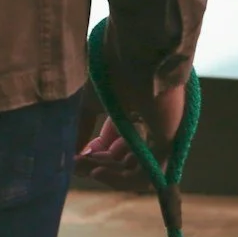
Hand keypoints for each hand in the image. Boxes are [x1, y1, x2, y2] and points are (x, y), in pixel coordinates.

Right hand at [76, 63, 187, 191]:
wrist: (135, 56)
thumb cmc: (113, 71)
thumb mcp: (89, 103)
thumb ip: (80, 129)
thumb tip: (70, 154)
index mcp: (135, 110)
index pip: (115, 142)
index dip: (94, 153)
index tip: (73, 157)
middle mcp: (150, 125)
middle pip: (122, 158)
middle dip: (96, 164)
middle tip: (75, 166)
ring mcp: (160, 135)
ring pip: (132, 169)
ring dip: (106, 173)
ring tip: (87, 169)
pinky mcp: (166, 144)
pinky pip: (144, 175)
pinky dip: (119, 180)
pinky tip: (97, 172)